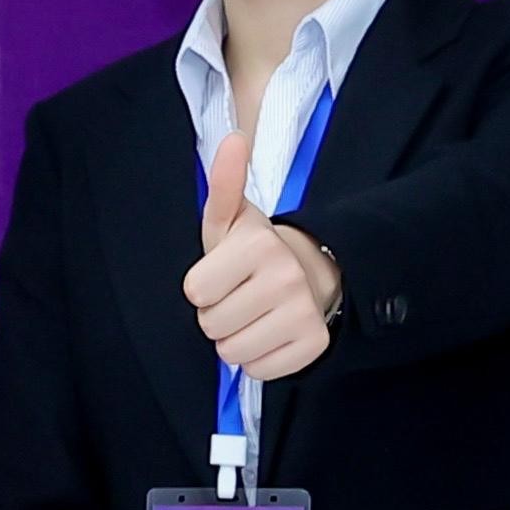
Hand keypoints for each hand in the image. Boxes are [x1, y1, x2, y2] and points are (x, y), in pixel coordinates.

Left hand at [181, 119, 341, 383]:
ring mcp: (304, 313)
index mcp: (258, 245)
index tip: (223, 274)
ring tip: (252, 314)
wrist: (312, 272)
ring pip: (233, 352)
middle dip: (217, 313)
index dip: (203, 286)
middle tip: (239, 295)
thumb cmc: (254, 251)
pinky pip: (260, 370)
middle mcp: (285, 278)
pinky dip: (259, 358)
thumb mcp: (231, 218)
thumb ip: (222, 183)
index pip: (194, 292)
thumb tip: (231, 139)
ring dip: (235, 339)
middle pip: (210, 325)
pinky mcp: (315, 344)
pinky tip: (270, 333)